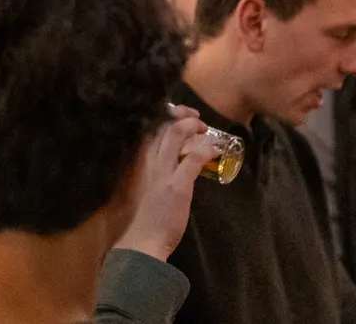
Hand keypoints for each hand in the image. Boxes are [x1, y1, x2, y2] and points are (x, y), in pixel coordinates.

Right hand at [113, 108, 211, 259]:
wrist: (142, 242)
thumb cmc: (145, 218)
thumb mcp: (147, 187)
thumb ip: (156, 172)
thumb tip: (174, 162)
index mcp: (140, 162)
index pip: (150, 129)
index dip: (166, 117)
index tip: (177, 115)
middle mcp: (149, 161)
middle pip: (163, 125)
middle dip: (181, 115)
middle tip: (195, 117)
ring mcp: (163, 172)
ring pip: (175, 133)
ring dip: (192, 125)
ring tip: (204, 127)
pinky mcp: (178, 185)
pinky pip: (194, 158)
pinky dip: (207, 150)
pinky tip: (215, 151)